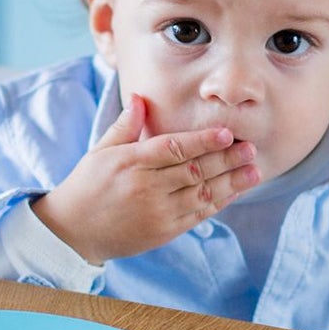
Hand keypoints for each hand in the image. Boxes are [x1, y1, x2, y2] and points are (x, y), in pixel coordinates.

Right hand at [31, 94, 258, 263]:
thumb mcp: (100, 151)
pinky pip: (197, 215)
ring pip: (201, 194)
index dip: (202, 141)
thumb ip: (125, 126)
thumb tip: (140, 97)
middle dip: (226, 159)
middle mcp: (145, 188)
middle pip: (193, 170)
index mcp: (130, 163)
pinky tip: (234, 191)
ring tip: (254, 171)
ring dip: (231, 182)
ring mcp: (156, 213)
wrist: (73, 232)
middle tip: (250, 148)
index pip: (172, 148)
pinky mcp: (163, 232)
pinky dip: (218, 202)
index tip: (226, 133)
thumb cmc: (88, 185)